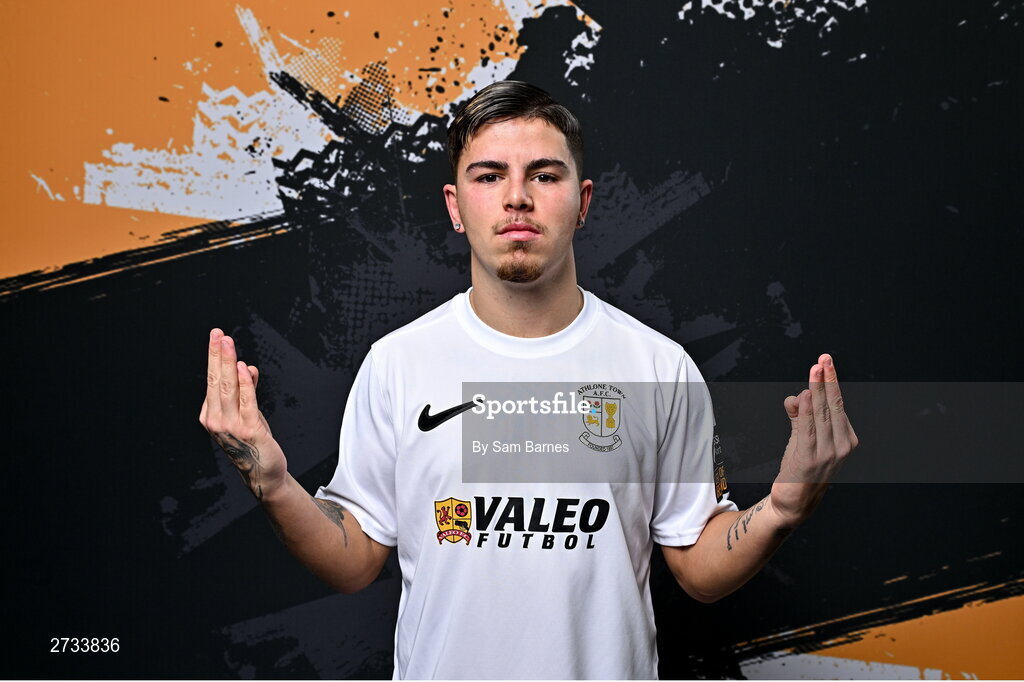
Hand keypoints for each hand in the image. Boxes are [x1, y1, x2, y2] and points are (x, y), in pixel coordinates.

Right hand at [199, 328, 287, 499]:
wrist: (264, 472)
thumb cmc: (253, 442)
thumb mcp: (247, 413)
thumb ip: (246, 390)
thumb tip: (247, 367)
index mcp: (210, 415)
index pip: (212, 381)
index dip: (215, 358)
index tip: (217, 337)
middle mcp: (216, 420)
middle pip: (216, 381)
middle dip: (217, 355)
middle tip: (217, 334)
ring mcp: (231, 426)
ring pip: (228, 388)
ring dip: (228, 363)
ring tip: (228, 343)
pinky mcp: (249, 430)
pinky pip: (246, 402)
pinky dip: (245, 384)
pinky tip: (245, 369)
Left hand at [769, 354, 858, 528]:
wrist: (794, 504)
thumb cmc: (800, 470)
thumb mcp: (802, 439)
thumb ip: (800, 417)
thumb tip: (796, 396)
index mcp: (846, 439)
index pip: (839, 405)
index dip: (832, 382)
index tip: (826, 362)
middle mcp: (841, 446)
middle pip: (834, 406)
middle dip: (828, 380)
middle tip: (824, 358)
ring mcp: (828, 454)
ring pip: (822, 414)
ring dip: (818, 389)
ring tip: (815, 369)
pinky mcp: (811, 460)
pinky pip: (808, 429)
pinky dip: (806, 411)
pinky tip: (804, 395)